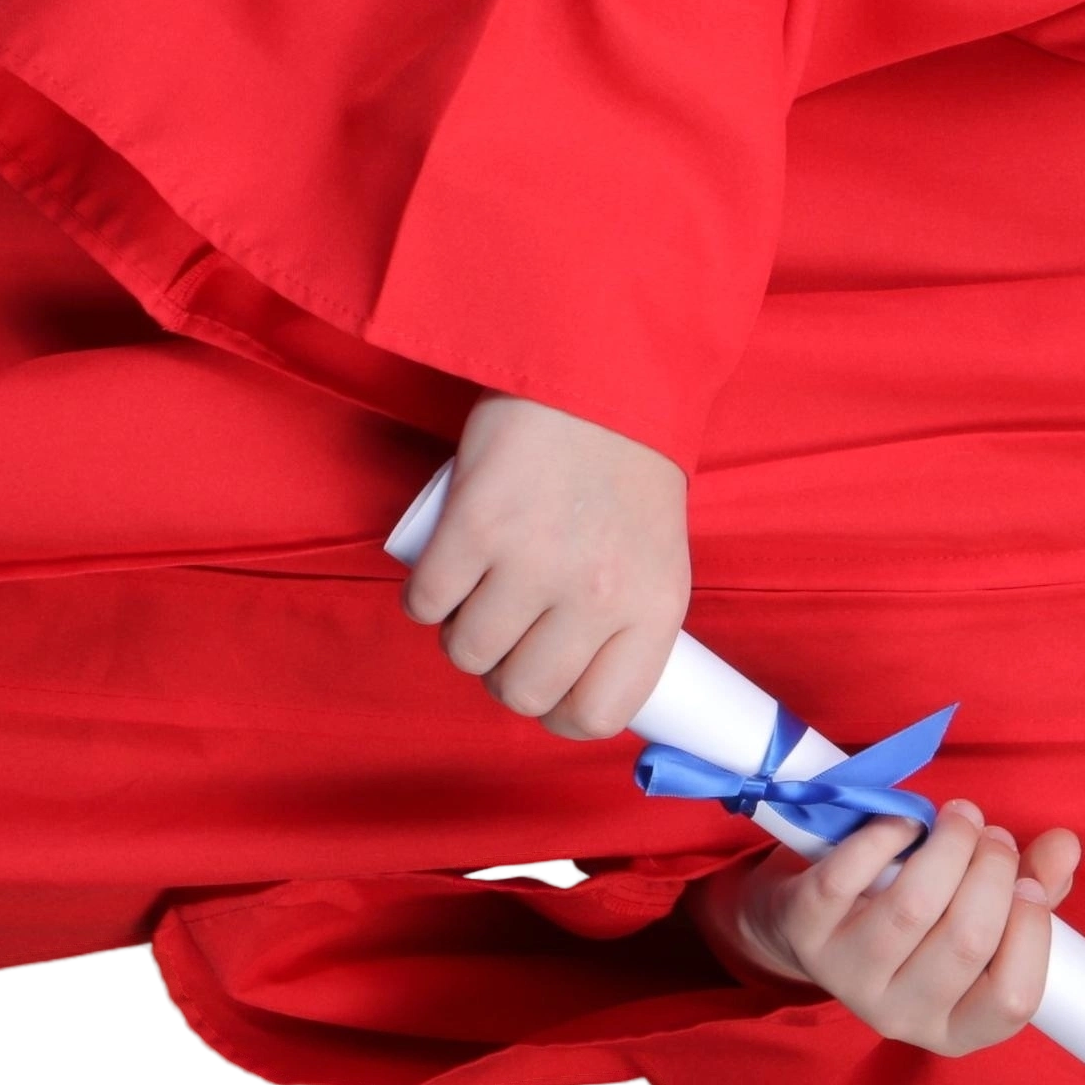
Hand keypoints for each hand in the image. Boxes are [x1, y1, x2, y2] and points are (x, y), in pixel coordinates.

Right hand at [399, 392, 692, 740]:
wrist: (596, 368)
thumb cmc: (626, 468)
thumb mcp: (657, 556)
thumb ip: (627, 622)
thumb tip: (578, 691)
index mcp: (654, 608)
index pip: (600, 715)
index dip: (561, 713)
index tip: (548, 686)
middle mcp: (597, 596)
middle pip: (522, 694)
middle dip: (504, 674)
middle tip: (508, 631)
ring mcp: (533, 562)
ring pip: (467, 654)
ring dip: (462, 635)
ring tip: (478, 596)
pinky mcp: (475, 526)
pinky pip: (426, 605)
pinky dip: (427, 599)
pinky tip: (447, 573)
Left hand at [693, 804, 1083, 1057]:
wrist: (813, 922)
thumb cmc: (916, 924)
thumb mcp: (979, 919)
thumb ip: (1033, 887)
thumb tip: (1063, 847)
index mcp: (955, 1028)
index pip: (1011, 1001)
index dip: (1031, 933)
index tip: (1029, 882)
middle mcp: (900, 1016)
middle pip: (965, 942)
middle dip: (992, 871)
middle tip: (993, 835)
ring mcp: (848, 978)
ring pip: (912, 908)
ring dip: (948, 847)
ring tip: (961, 817)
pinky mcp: (807, 931)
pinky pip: (847, 878)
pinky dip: (883, 838)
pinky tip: (904, 824)